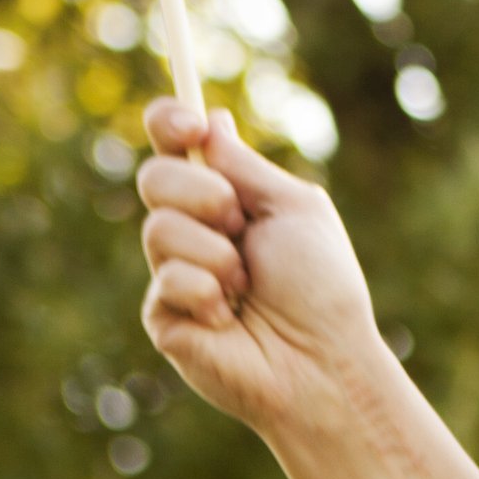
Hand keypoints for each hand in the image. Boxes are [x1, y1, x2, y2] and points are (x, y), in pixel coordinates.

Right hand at [134, 99, 388, 440]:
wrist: (323, 360)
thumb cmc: (321, 286)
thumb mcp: (294, 210)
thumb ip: (246, 167)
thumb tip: (212, 118)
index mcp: (226, 198)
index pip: (174, 146)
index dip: (168, 123)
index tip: (186, 125)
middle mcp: (194, 230)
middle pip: (154, 177)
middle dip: (200, 193)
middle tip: (239, 224)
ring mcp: (173, 272)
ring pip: (157, 228)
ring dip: (215, 253)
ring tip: (246, 286)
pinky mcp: (162, 314)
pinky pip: (166, 279)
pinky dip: (206, 292)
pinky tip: (227, 317)